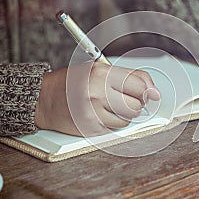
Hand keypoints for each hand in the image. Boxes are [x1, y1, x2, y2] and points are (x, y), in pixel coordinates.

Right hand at [34, 62, 160, 135]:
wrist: (44, 99)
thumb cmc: (72, 82)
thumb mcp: (97, 69)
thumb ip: (127, 77)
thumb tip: (154, 92)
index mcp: (101, 74)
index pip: (140, 84)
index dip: (148, 90)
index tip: (150, 94)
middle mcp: (97, 93)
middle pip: (137, 105)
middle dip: (134, 103)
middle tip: (123, 98)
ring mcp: (93, 113)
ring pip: (128, 120)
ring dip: (123, 115)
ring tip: (108, 106)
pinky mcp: (90, 129)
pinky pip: (115, 129)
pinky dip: (112, 123)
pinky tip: (99, 114)